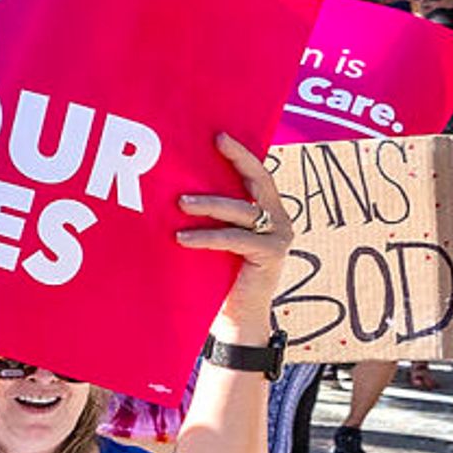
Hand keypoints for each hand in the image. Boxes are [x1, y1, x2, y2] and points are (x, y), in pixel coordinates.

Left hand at [176, 132, 289, 331]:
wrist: (237, 318)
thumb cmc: (220, 276)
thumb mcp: (216, 239)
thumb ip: (211, 216)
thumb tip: (173, 189)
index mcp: (269, 210)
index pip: (258, 175)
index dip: (241, 154)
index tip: (219, 135)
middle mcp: (279, 220)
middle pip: (259, 182)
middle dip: (237, 160)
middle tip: (212, 145)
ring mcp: (278, 237)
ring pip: (241, 210)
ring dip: (209, 204)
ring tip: (180, 202)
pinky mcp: (270, 255)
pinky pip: (234, 239)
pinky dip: (207, 236)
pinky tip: (182, 238)